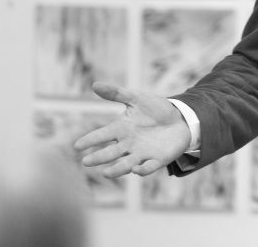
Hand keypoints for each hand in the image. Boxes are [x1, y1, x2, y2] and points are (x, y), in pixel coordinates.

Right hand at [73, 81, 190, 177]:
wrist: (180, 119)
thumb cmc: (155, 109)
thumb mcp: (137, 98)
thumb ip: (117, 93)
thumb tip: (95, 84)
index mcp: (121, 129)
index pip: (102, 135)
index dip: (90, 140)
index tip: (77, 145)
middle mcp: (128, 144)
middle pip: (111, 152)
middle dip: (98, 157)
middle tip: (86, 162)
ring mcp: (142, 153)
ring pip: (126, 164)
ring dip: (116, 169)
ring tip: (105, 173)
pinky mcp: (157, 160)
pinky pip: (148, 167)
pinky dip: (143, 170)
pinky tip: (137, 169)